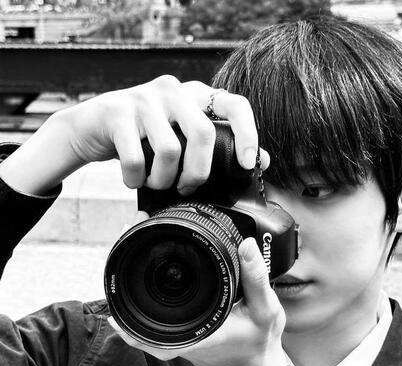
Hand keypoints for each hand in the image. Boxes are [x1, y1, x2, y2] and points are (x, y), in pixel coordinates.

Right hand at [0, 76, 268, 194]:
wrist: (91, 127)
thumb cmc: (144, 139)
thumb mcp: (182, 138)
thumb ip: (216, 146)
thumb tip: (261, 161)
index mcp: (195, 97)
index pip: (234, 105)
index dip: (248, 134)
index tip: (248, 164)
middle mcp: (174, 91)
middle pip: (202, 133)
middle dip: (197, 173)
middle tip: (187, 188)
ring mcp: (144, 98)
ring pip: (169, 149)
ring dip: (163, 180)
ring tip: (155, 184)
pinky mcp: (116, 111)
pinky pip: (135, 158)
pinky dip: (135, 179)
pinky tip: (133, 180)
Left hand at [108, 233, 288, 365]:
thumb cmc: (259, 342)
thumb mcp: (265, 309)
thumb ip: (256, 278)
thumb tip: (246, 245)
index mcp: (192, 333)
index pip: (148, 313)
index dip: (135, 277)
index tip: (134, 240)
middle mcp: (177, 339)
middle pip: (136, 311)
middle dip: (128, 272)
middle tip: (129, 231)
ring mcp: (174, 339)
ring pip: (140, 316)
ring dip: (133, 284)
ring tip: (132, 248)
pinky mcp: (178, 336)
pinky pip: (149, 321)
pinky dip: (141, 301)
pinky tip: (137, 285)